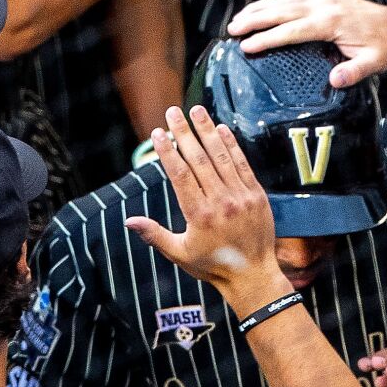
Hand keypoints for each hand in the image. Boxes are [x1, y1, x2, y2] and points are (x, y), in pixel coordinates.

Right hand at [127, 105, 287, 314]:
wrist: (253, 275)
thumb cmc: (213, 266)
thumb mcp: (179, 253)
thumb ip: (154, 234)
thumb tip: (129, 220)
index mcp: (199, 215)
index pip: (180, 175)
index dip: (168, 151)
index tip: (158, 133)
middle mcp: (220, 202)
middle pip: (199, 159)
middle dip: (185, 132)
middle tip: (174, 112)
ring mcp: (241, 196)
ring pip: (221, 156)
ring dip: (208, 131)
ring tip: (197, 111)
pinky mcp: (256, 194)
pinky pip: (242, 164)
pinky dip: (232, 145)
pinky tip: (222, 129)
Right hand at [228, 0, 386, 86]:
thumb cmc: (384, 47)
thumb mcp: (374, 64)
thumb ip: (354, 72)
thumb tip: (334, 81)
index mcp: (332, 22)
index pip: (292, 30)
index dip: (268, 38)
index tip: (247, 46)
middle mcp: (324, 5)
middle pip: (282, 10)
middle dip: (255, 19)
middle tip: (231, 30)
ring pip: (285, 0)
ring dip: (260, 8)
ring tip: (237, 19)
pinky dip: (274, 2)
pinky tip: (261, 9)